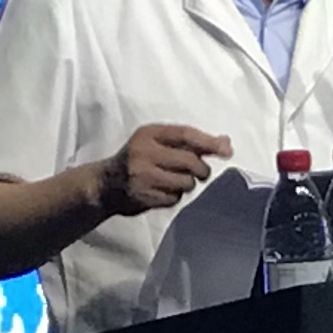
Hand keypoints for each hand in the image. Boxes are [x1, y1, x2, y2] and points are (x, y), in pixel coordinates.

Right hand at [100, 124, 232, 216]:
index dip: (209, 142)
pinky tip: (163, 191)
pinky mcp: (144, 196)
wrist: (105, 185)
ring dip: (188, 184)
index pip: (186, 134)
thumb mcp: (159, 143)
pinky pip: (174, 198)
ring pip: (185, 182)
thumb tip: (226, 143)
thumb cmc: (139, 160)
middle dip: (202, 169)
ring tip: (175, 181)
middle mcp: (144, 152)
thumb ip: (191, 142)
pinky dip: (175, 196)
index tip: (227, 151)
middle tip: (200, 173)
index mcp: (149, 134)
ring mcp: (143, 176)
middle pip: (190, 161)